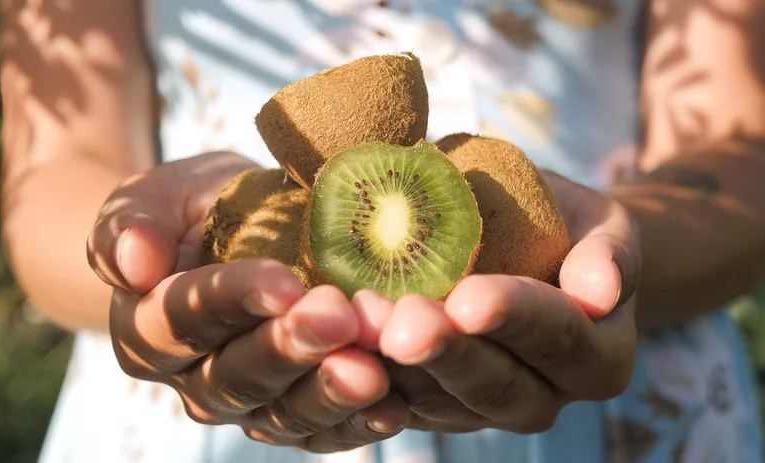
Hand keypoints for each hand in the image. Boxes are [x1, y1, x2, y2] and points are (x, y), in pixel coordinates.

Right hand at [86, 152, 409, 452]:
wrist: (234, 235)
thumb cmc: (194, 210)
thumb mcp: (156, 195)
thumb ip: (131, 222)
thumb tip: (132, 261)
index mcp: (147, 326)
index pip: (182, 318)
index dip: (232, 300)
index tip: (283, 282)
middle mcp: (192, 377)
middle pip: (236, 375)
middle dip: (289, 349)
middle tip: (338, 318)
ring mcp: (245, 403)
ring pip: (281, 413)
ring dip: (328, 393)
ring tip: (372, 372)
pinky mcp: (292, 413)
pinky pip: (321, 430)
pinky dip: (357, 423)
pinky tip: (393, 405)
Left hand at [377, 171, 640, 433]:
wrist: (531, 252)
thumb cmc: (566, 227)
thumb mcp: (602, 225)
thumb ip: (610, 253)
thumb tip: (602, 289)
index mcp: (596, 357)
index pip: (557, 337)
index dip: (514, 319)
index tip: (470, 298)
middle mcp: (542, 396)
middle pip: (495, 386)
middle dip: (447, 354)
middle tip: (403, 324)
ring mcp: (482, 409)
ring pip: (438, 401)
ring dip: (397, 369)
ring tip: (359, 326)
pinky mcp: (433, 406)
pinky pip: (399, 402)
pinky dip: (368, 379)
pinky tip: (337, 349)